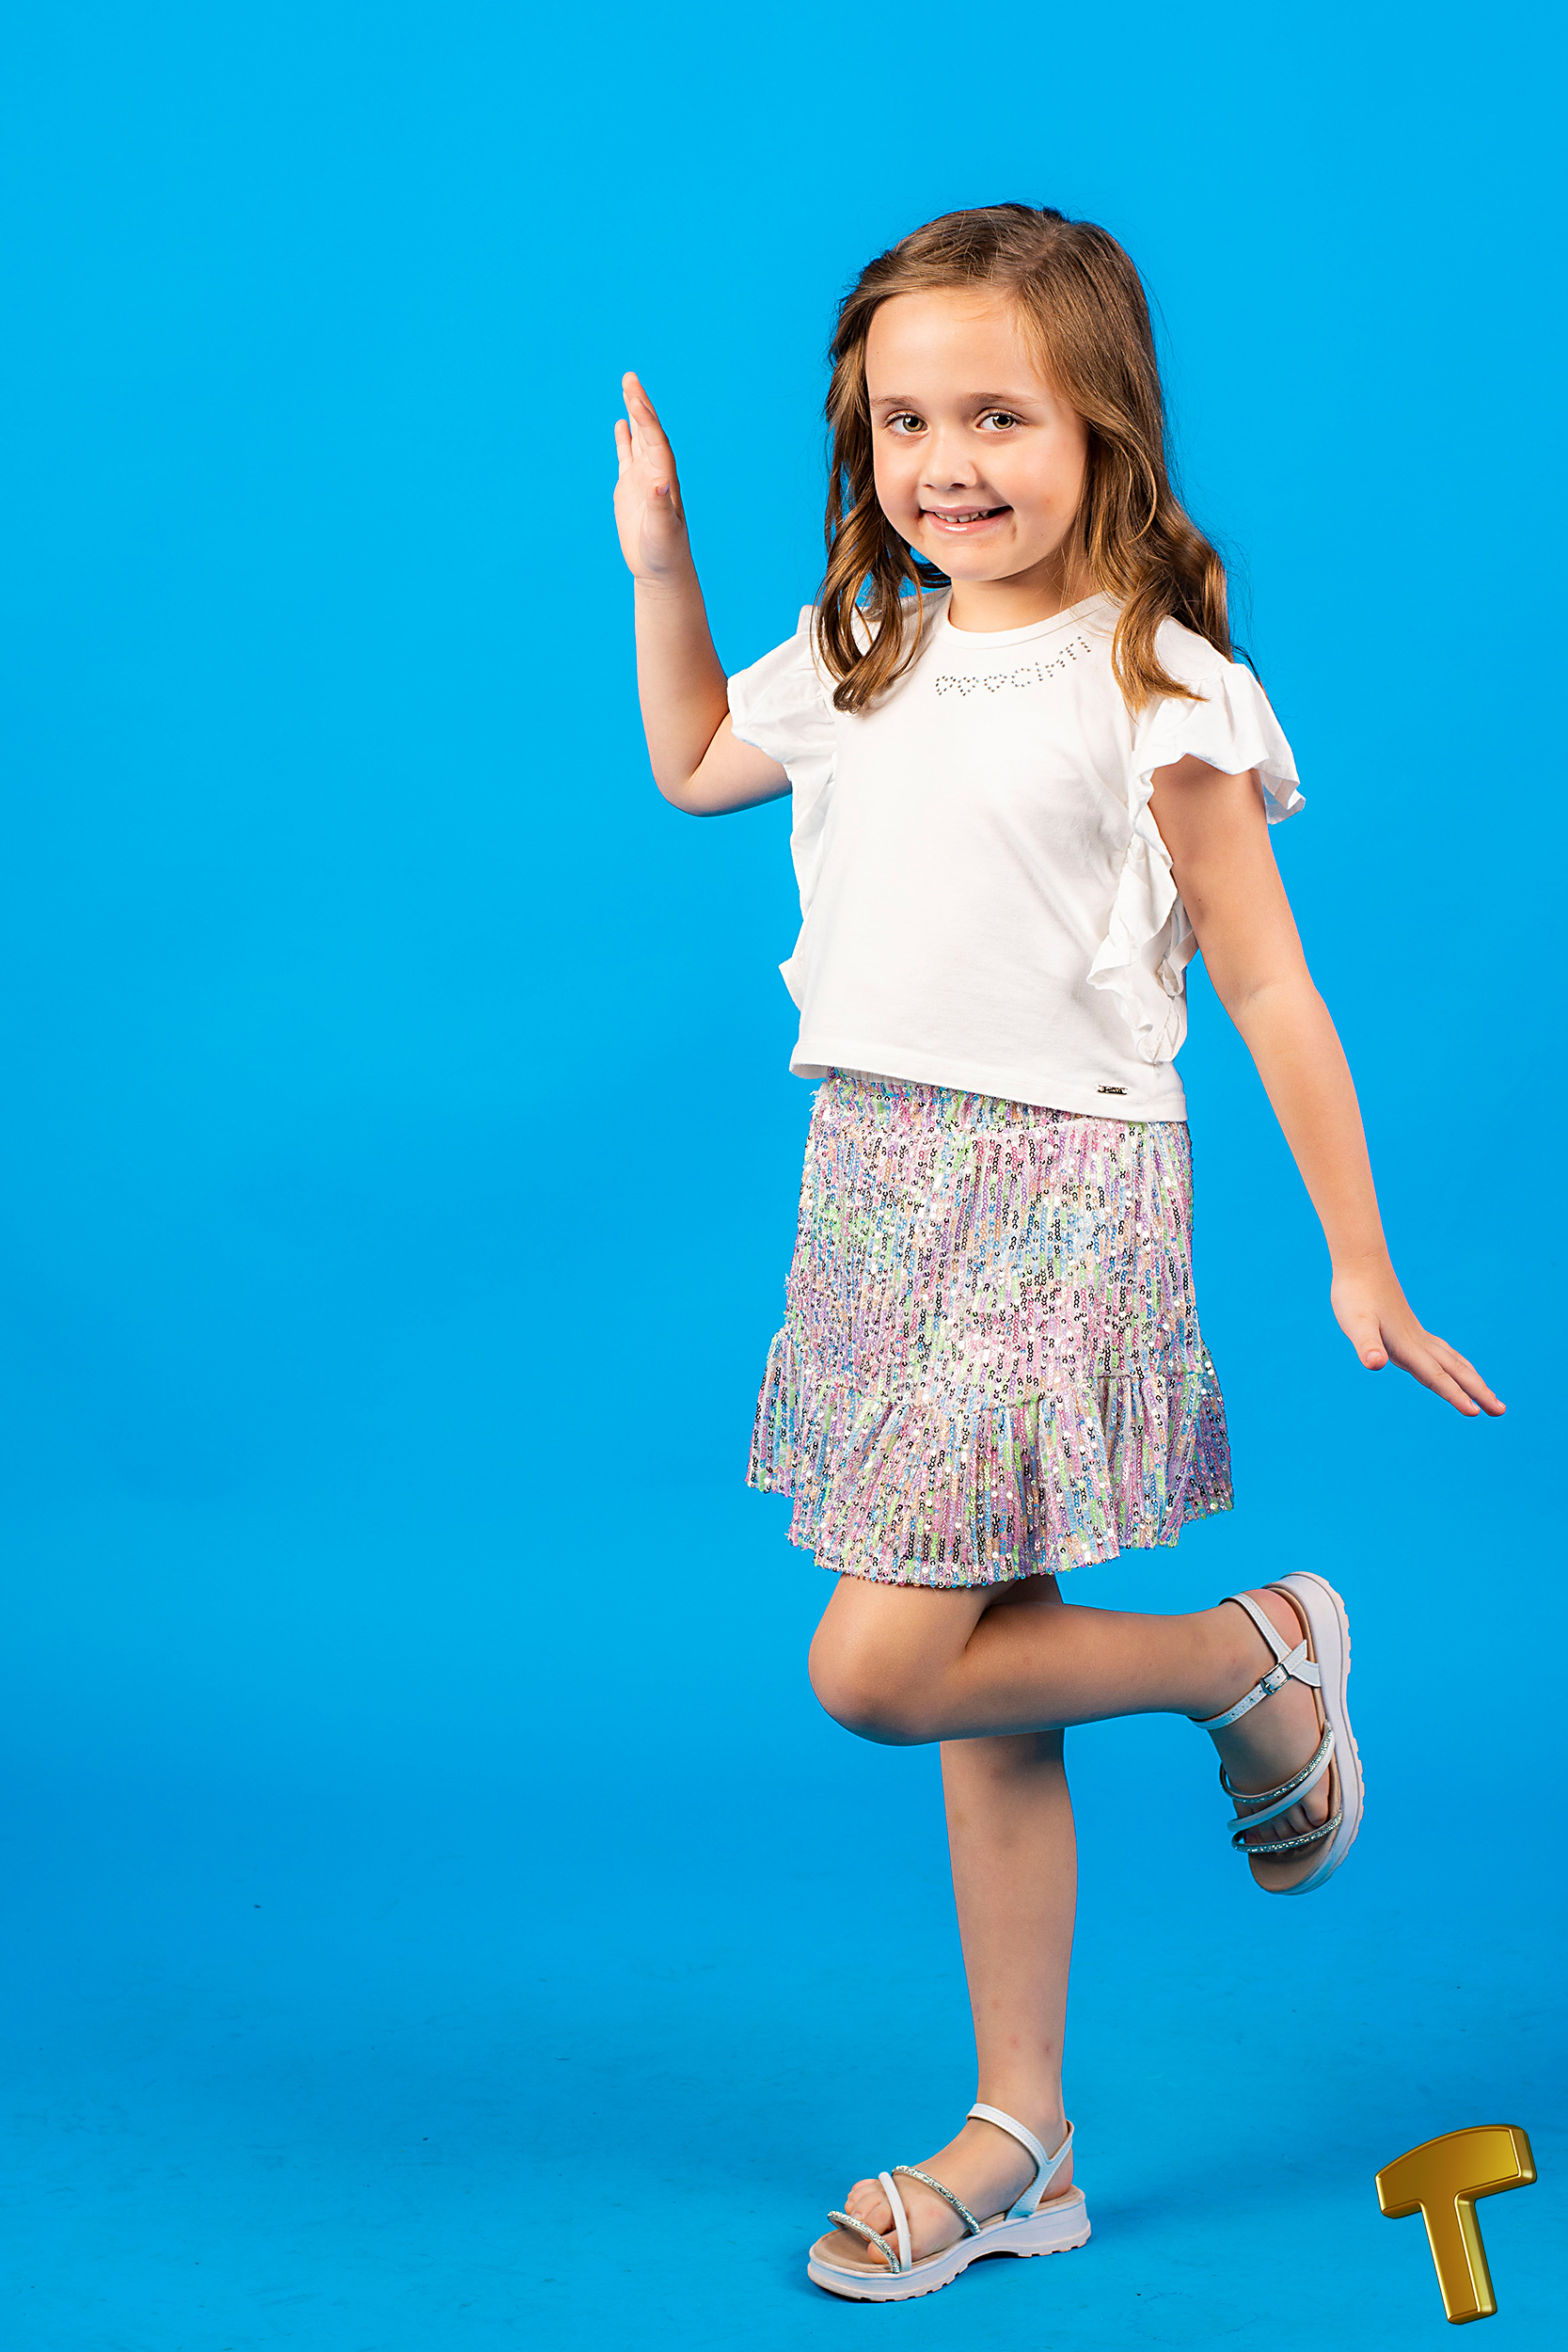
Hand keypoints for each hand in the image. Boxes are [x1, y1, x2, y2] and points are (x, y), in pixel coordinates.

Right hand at [613, 373, 693, 584]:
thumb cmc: (664, 553)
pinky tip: (622, 423)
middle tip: (630, 377)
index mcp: (665, 479)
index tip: (634, 400)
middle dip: (640, 405)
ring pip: (639, 439)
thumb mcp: (662, 532)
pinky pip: (628, 456)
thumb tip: (660, 483)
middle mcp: (656, 473)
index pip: (656, 442)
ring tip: (628, 388)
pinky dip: (625, 439)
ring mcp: (643, 479)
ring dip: (634, 414)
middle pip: (649, 432)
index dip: (645, 421)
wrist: (662, 569)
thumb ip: (660, 508)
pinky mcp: (631, 489)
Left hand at [1331, 1256, 1502, 1417]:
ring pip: (1453, 1361)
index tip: (1476, 1413)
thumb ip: (1367, 1345)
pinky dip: (1455, 1363)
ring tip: (1489, 1395)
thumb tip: (1374, 1364)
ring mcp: (1417, 1334)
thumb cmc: (1355, 1295)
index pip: (1436, 1377)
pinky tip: (1452, 1367)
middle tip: (1502, 1411)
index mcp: (1407, 1347)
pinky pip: (1441, 1351)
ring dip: (1471, 1379)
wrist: (1361, 1263)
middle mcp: (1418, 1342)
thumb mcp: (1355, 1324)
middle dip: (1478, 1392)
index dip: (1455, 1396)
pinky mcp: (1411, 1329)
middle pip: (1455, 1371)